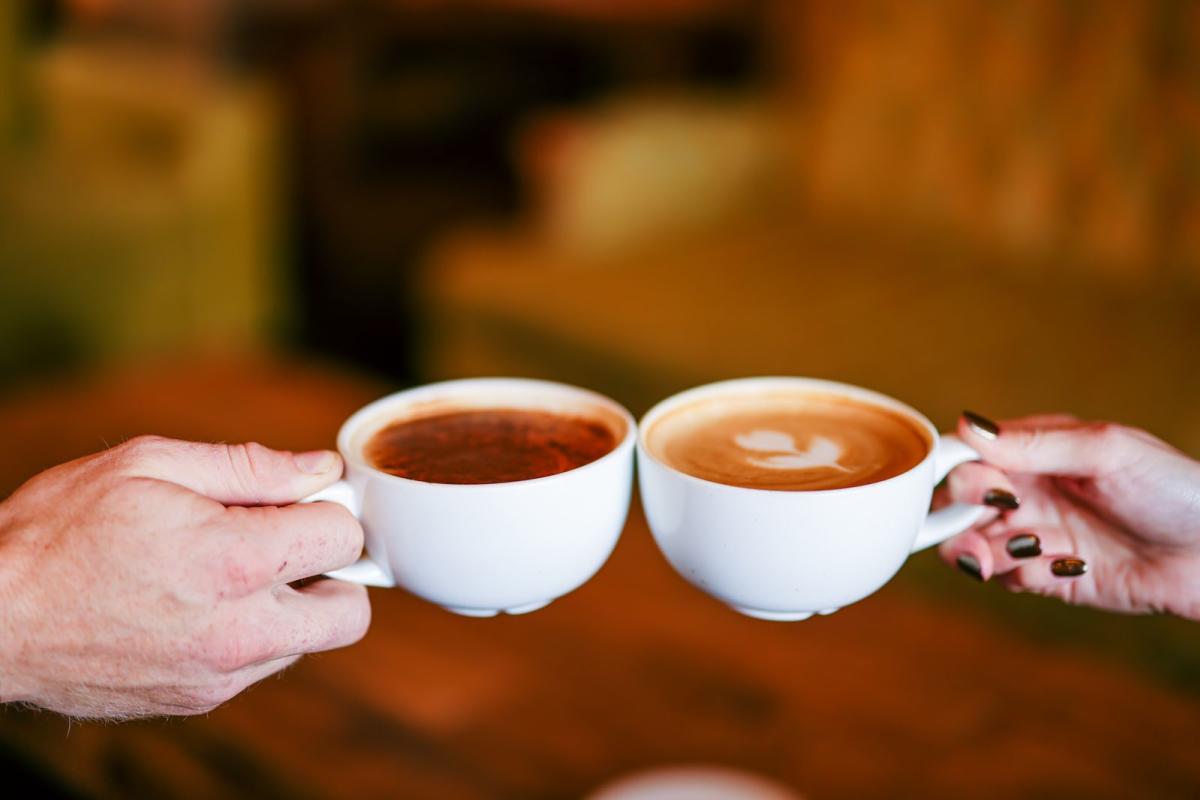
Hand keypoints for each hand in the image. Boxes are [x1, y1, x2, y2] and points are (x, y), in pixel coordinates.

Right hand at [0, 436, 369, 718]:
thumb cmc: (59, 532)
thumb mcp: (149, 465)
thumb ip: (249, 467)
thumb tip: (320, 469)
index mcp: (235, 559)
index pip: (344, 535)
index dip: (327, 507)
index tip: (299, 501)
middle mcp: (240, 628)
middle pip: (351, 610)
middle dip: (334, 571)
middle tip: (288, 543)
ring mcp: (222, 674)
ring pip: (310, 641)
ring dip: (293, 604)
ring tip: (232, 571)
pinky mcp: (202, 699)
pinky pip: (264, 664)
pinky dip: (255, 632)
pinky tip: (204, 603)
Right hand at [938, 412, 1199, 620]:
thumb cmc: (1175, 490)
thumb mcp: (1107, 452)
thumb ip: (1035, 443)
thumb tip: (967, 426)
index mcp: (1037, 451)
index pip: (970, 454)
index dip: (957, 470)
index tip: (975, 487)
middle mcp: (1030, 491)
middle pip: (959, 502)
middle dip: (958, 516)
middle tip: (986, 527)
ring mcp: (1037, 534)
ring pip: (973, 544)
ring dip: (979, 552)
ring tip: (1002, 559)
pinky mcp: (1050, 576)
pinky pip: (1011, 579)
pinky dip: (1025, 576)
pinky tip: (1063, 569)